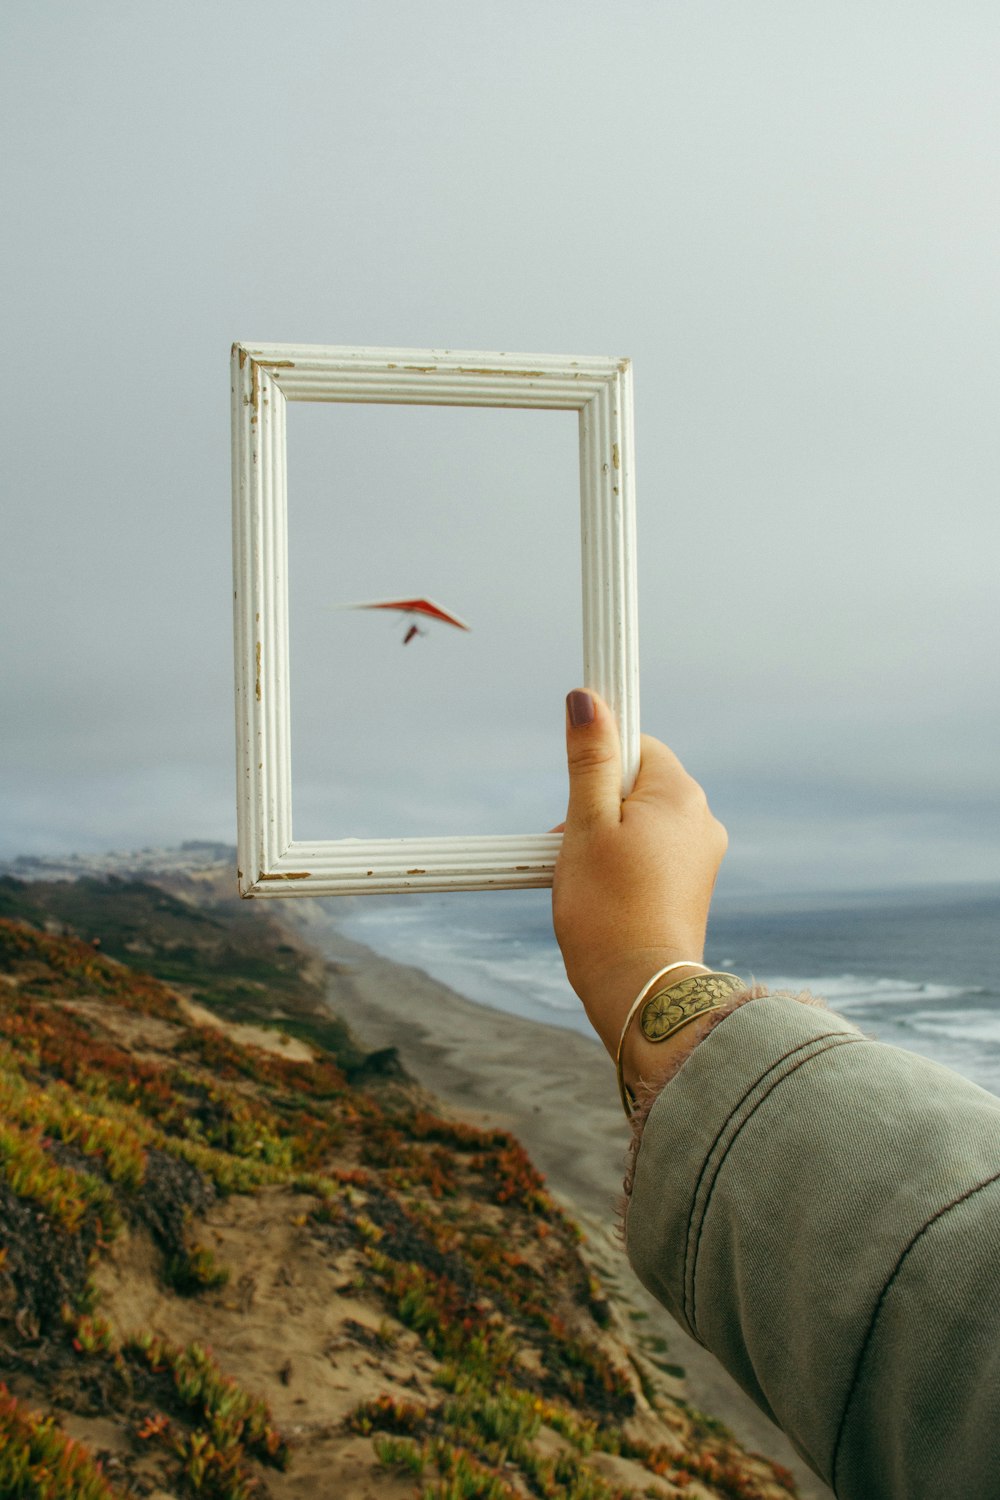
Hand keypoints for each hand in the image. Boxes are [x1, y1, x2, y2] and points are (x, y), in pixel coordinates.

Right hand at [552, 690, 727, 1081]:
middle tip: (571, 847)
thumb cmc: (607, 911)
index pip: (637, 744)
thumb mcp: (585, 826)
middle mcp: (702, 820)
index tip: (575, 788)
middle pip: (637, 785)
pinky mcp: (693, 888)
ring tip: (586, 880)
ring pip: (642, 823)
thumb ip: (588, 760)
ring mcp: (702, 856)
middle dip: (596, 807)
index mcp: (681, 794)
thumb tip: (588, 699)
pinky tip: (604, 896)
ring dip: (606, 839)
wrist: (642, 993)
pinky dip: (624, 865)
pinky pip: (653, 855)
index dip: (597, 763)